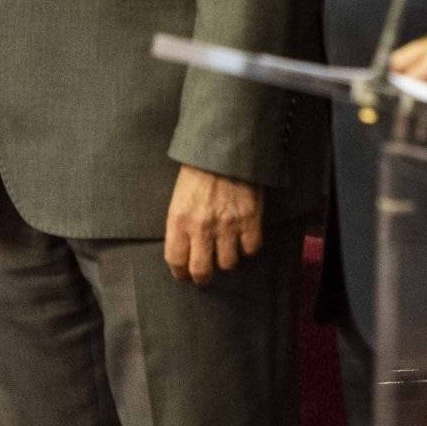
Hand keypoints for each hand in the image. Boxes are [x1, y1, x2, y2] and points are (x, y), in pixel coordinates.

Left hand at [163, 165, 263, 285]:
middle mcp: (202, 227)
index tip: (183, 274)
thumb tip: (185, 247)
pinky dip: (248, 249)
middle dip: (202, 277)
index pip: (175, 260)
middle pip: (201, 270)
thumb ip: (181, 223)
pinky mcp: (250, 220)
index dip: (179, 272)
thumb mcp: (179, 196)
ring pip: (228, 264)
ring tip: (226, 252)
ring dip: (227, 261)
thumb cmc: (199, 169)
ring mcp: (228, 225)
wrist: (226, 148)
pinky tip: (244, 240)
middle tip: (205, 275)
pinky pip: (251, 249)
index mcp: (179, 219)